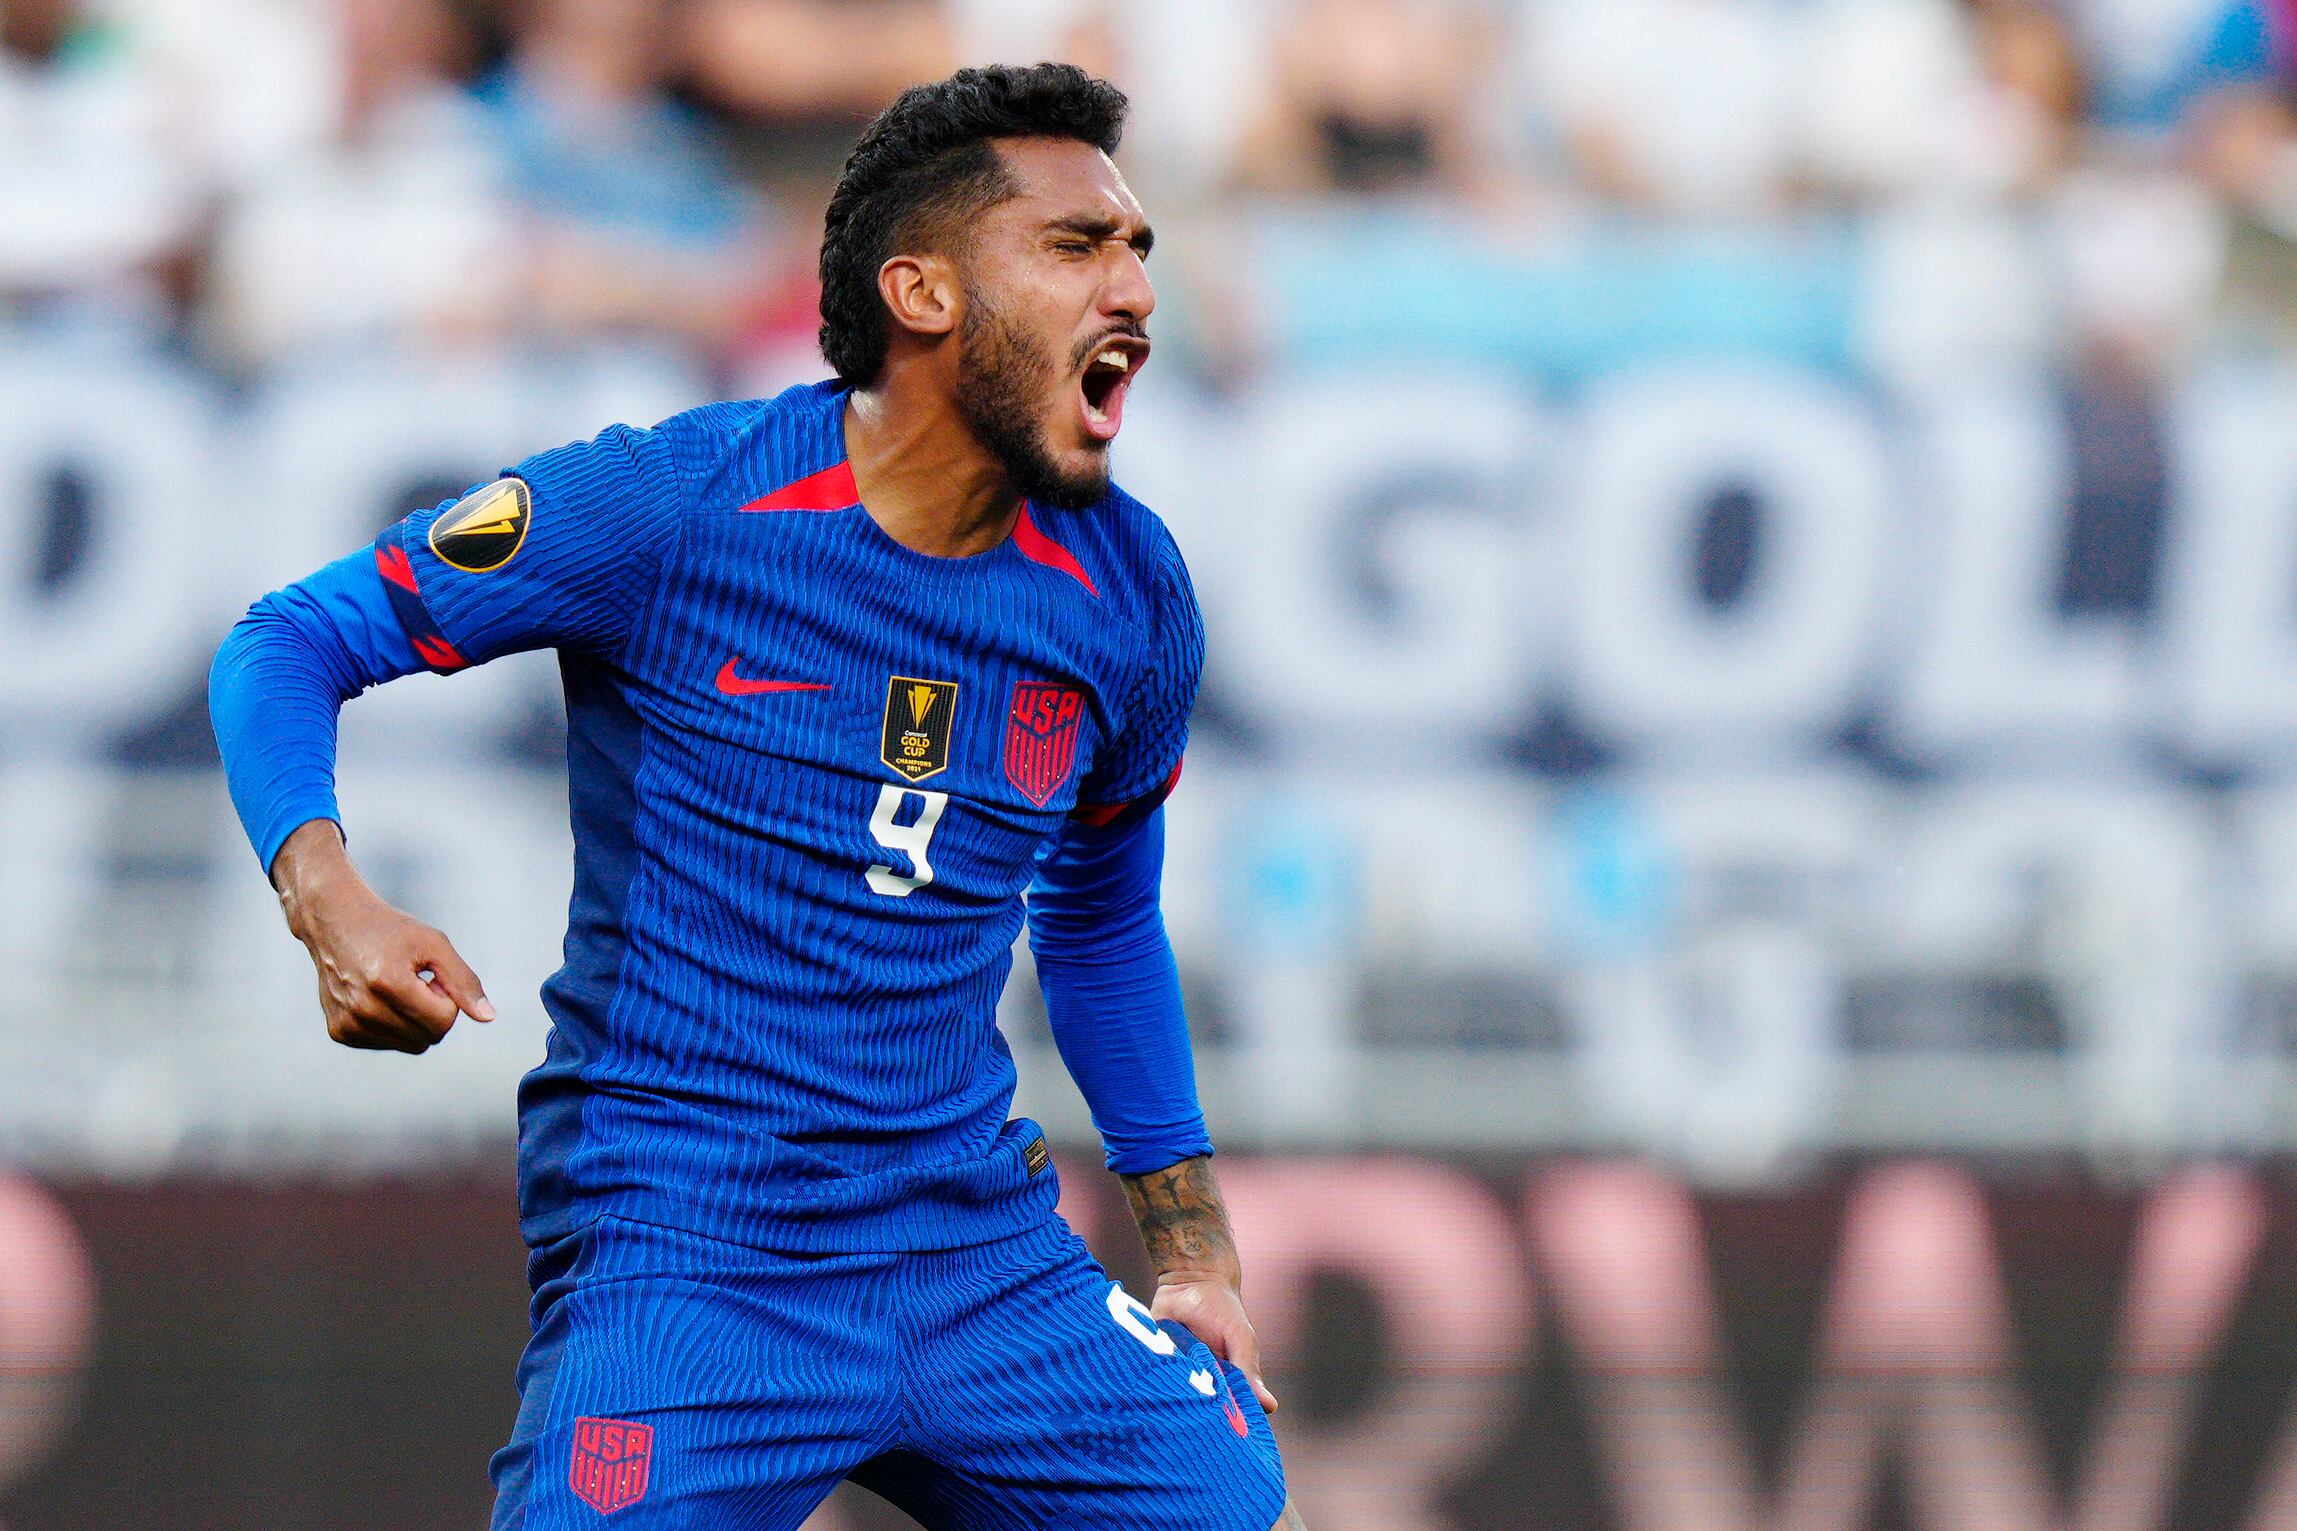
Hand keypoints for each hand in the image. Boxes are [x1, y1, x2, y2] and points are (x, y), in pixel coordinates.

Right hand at [271, 820, 493, 1053]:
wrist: (335, 923)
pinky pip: (389, 1044)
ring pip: (411, 1045)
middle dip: (434, 1011)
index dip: (448, 997)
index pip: (444, 1020)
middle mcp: (363, 1009)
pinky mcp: (339, 1032)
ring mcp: (348, 1024)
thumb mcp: (433, 944)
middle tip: (416, 981)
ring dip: (415, 1021)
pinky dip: (394, 1026)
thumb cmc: (389, 930)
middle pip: (429, 1037)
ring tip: (397, 988)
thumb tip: (488, 1018)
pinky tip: (379, 998)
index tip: (432, 976)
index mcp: (388, 984)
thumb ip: (464, 981)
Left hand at [1151, 1272, 1279, 1413]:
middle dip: (1197, 1415)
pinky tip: (1158, 1378)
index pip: (1226, 1414)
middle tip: (1196, 1410)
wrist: (1188, 1280)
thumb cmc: (1222, 1309)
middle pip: (1198, 1411)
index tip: (1221, 1435)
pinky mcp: (1155, 1365)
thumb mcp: (1240, 1338)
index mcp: (1226, 1382)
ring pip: (1175, 1398)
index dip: (1224, 1426)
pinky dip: (1152, 1381)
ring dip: (1175, 1398)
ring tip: (1178, 1391)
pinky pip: (1152, 1380)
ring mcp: (1178, 1374)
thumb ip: (1249, 1370)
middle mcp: (1201, 1382)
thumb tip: (1271, 1406)